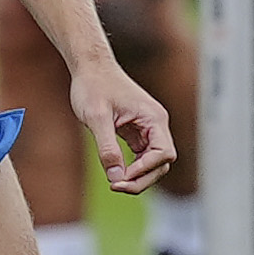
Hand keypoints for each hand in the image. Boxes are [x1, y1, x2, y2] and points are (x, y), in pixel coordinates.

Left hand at [74, 61, 175, 194]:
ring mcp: (148, 129)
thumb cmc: (93, 86)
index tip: (121, 176)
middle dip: (142, 179)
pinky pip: (142, 157)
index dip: (145, 169)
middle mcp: (156, 124)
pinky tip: (116, 173)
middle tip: (116, 186)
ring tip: (115, 183)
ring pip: (153, 163)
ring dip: (138, 176)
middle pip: (161, 163)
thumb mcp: (96, 117)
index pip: (163, 154)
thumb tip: (116, 178)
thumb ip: (107, 148)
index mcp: (154, 118)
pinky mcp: (137, 132)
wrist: (90, 67)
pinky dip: (132, 168)